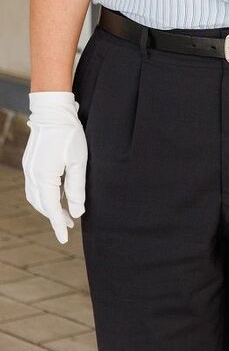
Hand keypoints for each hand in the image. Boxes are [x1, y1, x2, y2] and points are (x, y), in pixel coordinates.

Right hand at [23, 92, 87, 243]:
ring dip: (48, 208)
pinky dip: (43, 196)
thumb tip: (76, 212)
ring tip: (64, 213)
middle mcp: (32, 176)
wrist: (52, 111)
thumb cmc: (69, 134)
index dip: (58, 224)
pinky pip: (34, 187)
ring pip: (35, 198)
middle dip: (55, 217)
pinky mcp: (29, 164)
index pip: (51, 208)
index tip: (65, 238)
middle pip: (42, 205)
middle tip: (70, 225)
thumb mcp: (78, 161)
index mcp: (44, 177)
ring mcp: (28, 169)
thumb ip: (76, 188)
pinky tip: (55, 196)